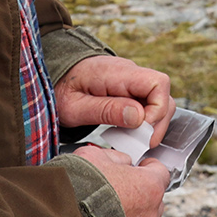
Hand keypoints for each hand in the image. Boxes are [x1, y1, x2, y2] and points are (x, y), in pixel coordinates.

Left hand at [54, 55, 174, 143]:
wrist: (52, 76)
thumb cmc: (61, 90)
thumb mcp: (75, 107)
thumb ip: (105, 111)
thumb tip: (138, 116)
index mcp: (116, 73)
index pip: (158, 83)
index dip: (157, 110)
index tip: (141, 130)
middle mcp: (129, 73)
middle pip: (164, 95)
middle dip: (157, 123)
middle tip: (139, 143)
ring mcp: (131, 81)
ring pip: (159, 102)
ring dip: (151, 125)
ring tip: (132, 140)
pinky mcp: (130, 90)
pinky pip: (147, 105)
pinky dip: (143, 122)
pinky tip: (128, 134)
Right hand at [74, 144, 167, 216]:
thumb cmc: (79, 188)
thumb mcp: (95, 156)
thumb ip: (115, 158)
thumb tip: (122, 162)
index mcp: (149, 186)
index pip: (161, 172)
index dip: (149, 168)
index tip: (141, 167)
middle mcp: (150, 214)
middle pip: (153, 199)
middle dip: (139, 194)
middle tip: (118, 189)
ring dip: (129, 216)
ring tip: (105, 211)